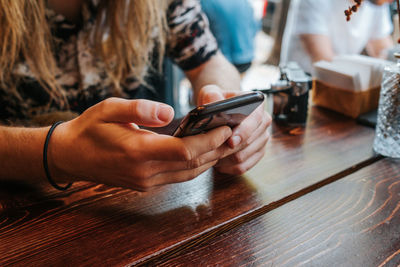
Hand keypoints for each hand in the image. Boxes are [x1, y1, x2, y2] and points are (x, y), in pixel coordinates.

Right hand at [48, 97, 231, 190]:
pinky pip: (180, 177)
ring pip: (190, 174)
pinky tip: (205, 153)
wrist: (71, 156)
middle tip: (235, 133)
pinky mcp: (147, 184)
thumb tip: (169, 113)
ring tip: (226, 142)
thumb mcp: (110, 108)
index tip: (226, 127)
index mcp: (138, 152)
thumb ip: (140, 109)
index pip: (185, 151)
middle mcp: (146, 172)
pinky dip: (196, 166)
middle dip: (218, 149)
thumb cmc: (90, 129)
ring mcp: (147, 182)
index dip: (210, 140)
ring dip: (210, 159)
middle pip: (193, 164)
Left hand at [197, 85, 271, 174]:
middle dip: (229, 148)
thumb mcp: (211, 92)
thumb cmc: (217, 100)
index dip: (243, 132)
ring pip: (244, 156)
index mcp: (257, 104)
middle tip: (211, 151)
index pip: (255, 120)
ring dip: (226, 158)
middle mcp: (264, 121)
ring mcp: (262, 138)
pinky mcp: (257, 153)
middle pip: (249, 142)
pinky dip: (228, 167)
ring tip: (210, 155)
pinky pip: (244, 166)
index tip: (230, 141)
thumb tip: (214, 103)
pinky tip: (217, 163)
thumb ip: (212, 95)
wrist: (221, 110)